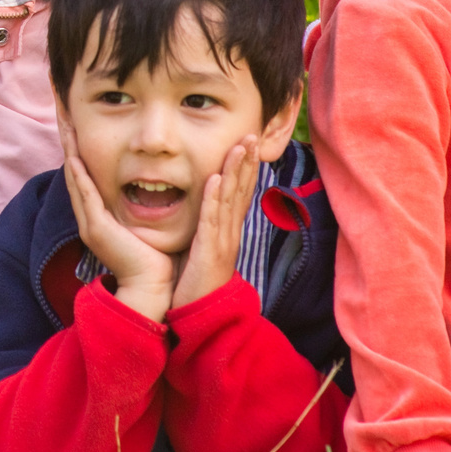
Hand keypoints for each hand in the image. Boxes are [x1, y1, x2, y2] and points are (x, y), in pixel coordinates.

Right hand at [57, 128, 175, 321]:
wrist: (150, 288)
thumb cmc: (153, 259)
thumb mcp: (143, 224)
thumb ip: (141, 206)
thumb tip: (153, 185)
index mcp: (98, 214)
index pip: (84, 171)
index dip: (77, 144)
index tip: (75, 119)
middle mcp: (89, 216)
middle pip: (73, 168)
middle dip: (68, 138)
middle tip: (61, 109)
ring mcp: (90, 222)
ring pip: (74, 177)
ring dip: (69, 148)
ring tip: (64, 123)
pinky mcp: (97, 228)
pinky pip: (85, 195)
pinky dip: (79, 175)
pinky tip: (74, 156)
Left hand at [171, 141, 260, 312]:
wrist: (202, 317)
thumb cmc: (199, 284)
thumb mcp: (206, 250)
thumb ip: (208, 230)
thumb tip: (205, 208)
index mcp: (228, 231)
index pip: (240, 193)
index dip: (245, 168)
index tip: (247, 143)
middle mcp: (230, 233)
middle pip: (242, 191)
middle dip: (246, 162)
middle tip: (251, 134)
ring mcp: (222, 242)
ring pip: (231, 201)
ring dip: (235, 172)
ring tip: (240, 146)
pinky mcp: (209, 252)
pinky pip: (212, 221)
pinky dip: (214, 199)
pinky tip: (216, 180)